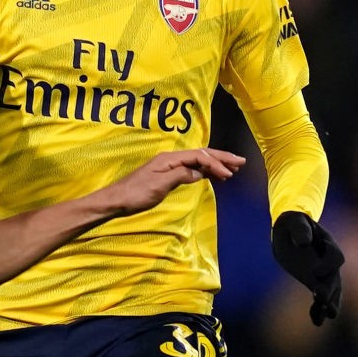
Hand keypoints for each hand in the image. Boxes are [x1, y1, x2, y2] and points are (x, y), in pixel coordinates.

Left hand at [90, 147, 244, 216]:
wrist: (116, 200)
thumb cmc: (136, 194)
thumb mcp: (160, 185)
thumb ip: (181, 176)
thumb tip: (199, 172)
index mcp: (170, 159)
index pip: (199, 156)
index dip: (216, 164)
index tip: (229, 175)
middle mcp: (170, 159)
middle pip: (201, 155)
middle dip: (221, 158)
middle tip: (241, 162)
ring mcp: (168, 167)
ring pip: (197, 162)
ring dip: (215, 164)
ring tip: (232, 170)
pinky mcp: (167, 176)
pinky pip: (191, 169)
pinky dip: (204, 171)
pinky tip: (212, 176)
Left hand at [270, 210, 343, 324]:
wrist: (292, 229)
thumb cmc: (293, 223)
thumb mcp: (294, 221)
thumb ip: (301, 230)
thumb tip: (303, 243)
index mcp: (328, 245)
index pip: (335, 258)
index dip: (327, 265)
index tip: (313, 272)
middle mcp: (330, 262)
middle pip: (336, 278)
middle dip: (331, 291)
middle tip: (325, 302)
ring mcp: (324, 273)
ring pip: (332, 292)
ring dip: (329, 304)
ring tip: (327, 315)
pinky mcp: (314, 282)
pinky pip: (320, 297)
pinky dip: (318, 309)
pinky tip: (316, 321)